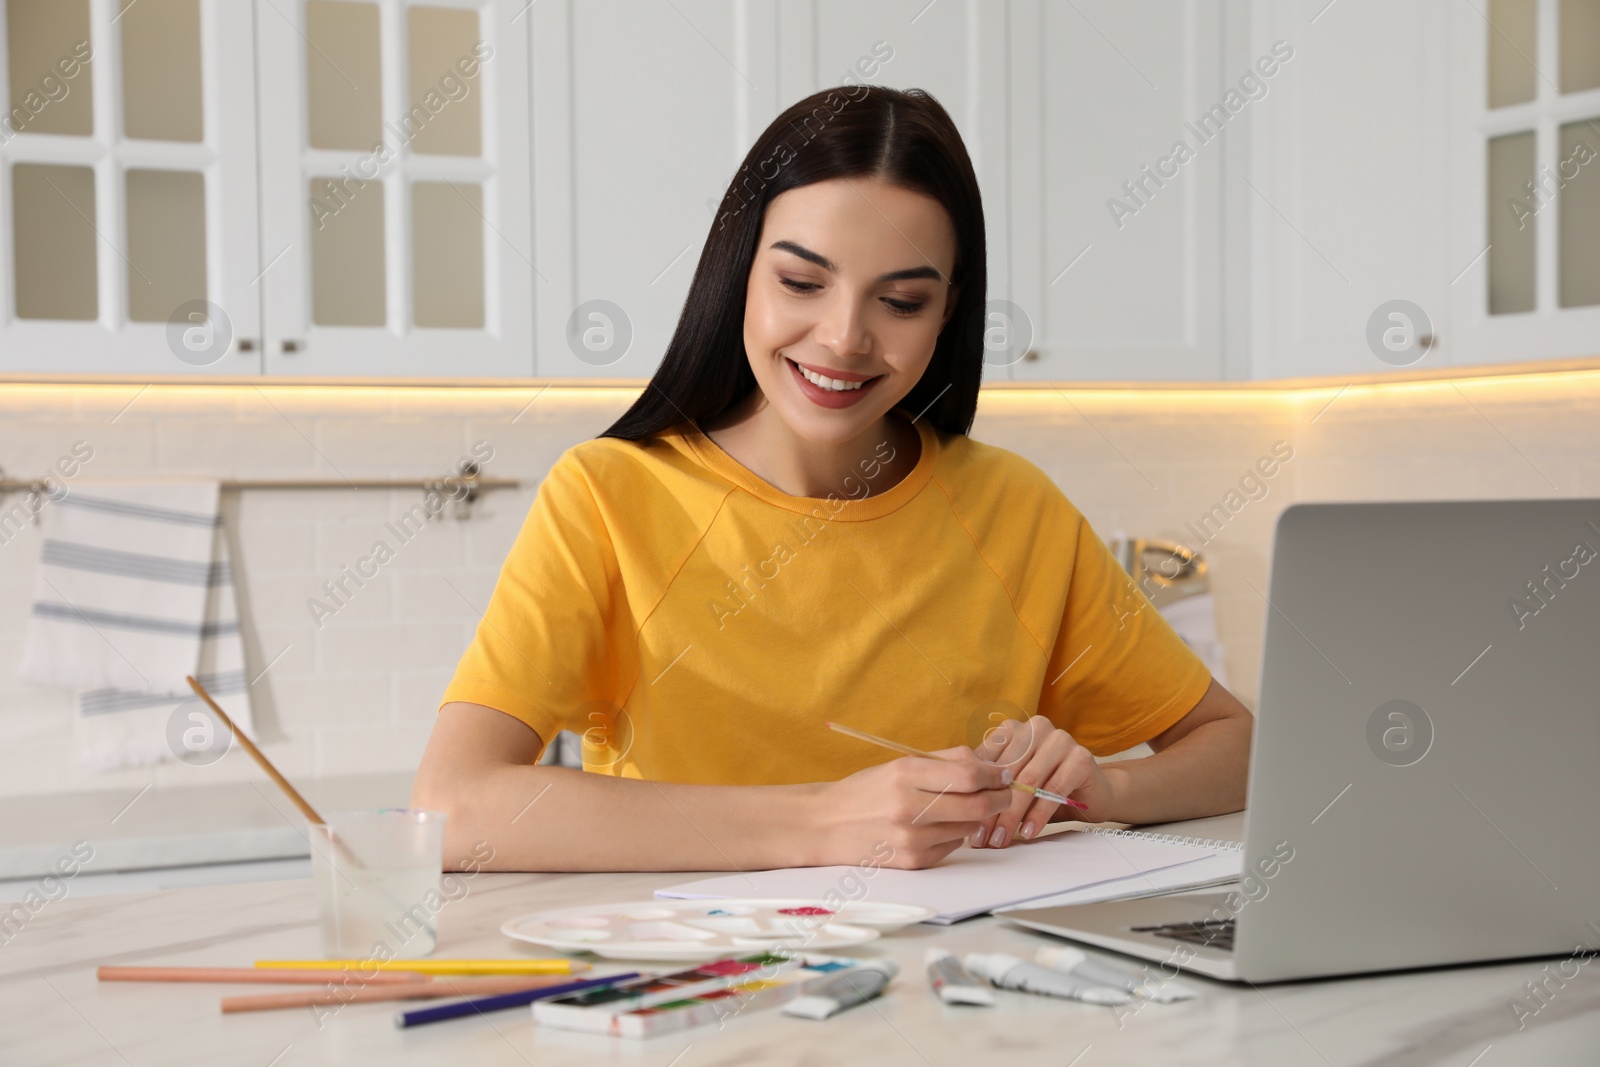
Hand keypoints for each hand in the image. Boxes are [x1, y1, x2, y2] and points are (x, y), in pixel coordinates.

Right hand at [814, 747, 1014, 868]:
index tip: (1003, 774)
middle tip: (1003, 793)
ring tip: (960, 808)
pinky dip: (954, 835)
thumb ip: (945, 761)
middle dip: (999, 799)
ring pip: (968, 828)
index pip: (969, 775)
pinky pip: (952, 847)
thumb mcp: (899, 765)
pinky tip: (936, 827)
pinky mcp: (913, 861)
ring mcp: (911, 838)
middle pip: (977, 806)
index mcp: (905, 774)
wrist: (828, 825)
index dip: (994, 775)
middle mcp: (909, 807)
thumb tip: (989, 767)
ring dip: (975, 818)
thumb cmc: (868, 791)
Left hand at [971, 715, 1116, 847]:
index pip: (987, 760)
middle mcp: (1036, 728)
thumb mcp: (1013, 785)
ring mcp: (1060, 739)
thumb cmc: (1046, 790)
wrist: (1093, 793)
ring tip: (1000, 840)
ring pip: (1028, 781)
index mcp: (1013, 729)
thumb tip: (957, 809)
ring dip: (1011, 816)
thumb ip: (990, 786)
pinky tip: (1027, 833)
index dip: (974, 793)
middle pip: (1006, 772)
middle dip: (991, 809)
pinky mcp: (1081, 757)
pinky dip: (1038, 815)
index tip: (965, 823)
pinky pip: (1053, 790)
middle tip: (981, 838)